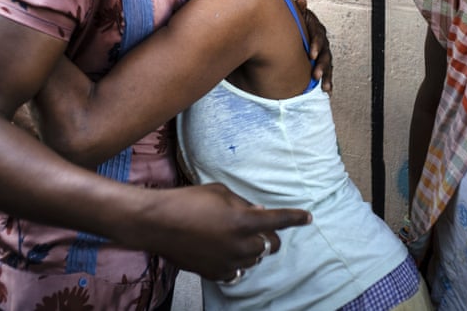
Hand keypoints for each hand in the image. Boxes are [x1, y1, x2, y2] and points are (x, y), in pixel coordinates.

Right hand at [141, 182, 310, 280]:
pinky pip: (236, 272)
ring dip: (252, 248)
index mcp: (244, 221)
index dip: (295, 218)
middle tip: (259, 227)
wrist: (158, 223)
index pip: (279, 221)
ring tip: (235, 236)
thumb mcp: (220, 192)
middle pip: (270, 246)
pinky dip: (237, 262)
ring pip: (254, 259)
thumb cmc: (188, 200)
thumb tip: (258, 212)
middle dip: (270, 236)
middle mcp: (240, 245)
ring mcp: (228, 262)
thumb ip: (243, 204)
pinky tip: (226, 253)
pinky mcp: (215, 273)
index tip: (308, 218)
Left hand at [295, 0, 332, 91]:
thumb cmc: (299, 22)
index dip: (316, 45)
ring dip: (326, 76)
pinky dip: (328, 81)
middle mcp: (323, 42)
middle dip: (321, 65)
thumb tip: (301, 1)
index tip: (311, 55)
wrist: (300, 28)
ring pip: (327, 65)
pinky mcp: (322, 63)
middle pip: (325, 54)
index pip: (319, 36)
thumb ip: (299, 10)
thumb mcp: (299, 15)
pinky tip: (328, 91)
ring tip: (324, 86)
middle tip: (315, 74)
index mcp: (317, 30)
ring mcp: (324, 53)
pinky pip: (326, 73)